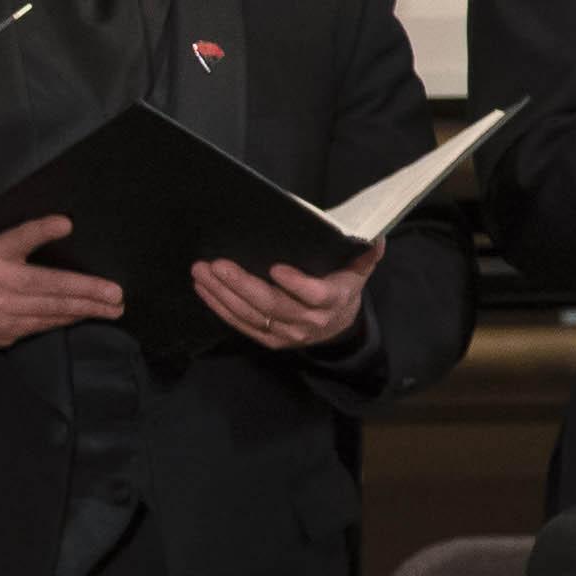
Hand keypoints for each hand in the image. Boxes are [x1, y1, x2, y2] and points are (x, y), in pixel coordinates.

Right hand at [0, 217, 128, 354]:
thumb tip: (63, 226)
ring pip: (53, 312)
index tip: (67, 225)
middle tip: (116, 295)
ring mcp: (2, 315)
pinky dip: (63, 320)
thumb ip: (22, 239)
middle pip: (52, 289)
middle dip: (89, 294)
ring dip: (85, 311)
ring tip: (109, 310)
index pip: (21, 240)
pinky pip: (42, 326)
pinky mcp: (5, 334)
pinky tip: (79, 316)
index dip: (43, 231)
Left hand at [188, 253, 371, 353]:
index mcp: (333, 301)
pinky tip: (203, 288)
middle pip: (271, 305)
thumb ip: (364, 254)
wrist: (337, 327)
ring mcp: (285, 333)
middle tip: (217, 264)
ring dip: (221, 294)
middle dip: (241, 284)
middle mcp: (308, 321)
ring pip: (249, 315)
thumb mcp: (360, 271)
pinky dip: (219, 307)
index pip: (314, 294)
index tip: (275, 267)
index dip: (296, 284)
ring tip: (201, 271)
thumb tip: (374, 236)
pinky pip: (239, 324)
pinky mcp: (267, 339)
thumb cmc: (343, 287)